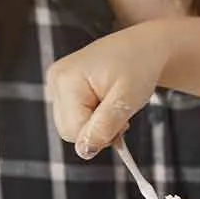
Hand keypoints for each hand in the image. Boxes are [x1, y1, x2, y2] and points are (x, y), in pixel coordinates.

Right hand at [45, 24, 165, 158]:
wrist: (143, 47)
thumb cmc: (138, 67)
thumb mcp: (125, 101)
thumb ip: (104, 127)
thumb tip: (84, 151)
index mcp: (66, 80)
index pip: (73, 131)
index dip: (100, 135)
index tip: (122, 123)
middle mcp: (56, 80)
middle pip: (69, 131)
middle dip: (97, 130)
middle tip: (120, 114)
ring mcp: (58, 83)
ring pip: (71, 127)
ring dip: (96, 125)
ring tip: (114, 106)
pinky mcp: (64, 87)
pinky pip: (74, 116)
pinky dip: (93, 117)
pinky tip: (106, 104)